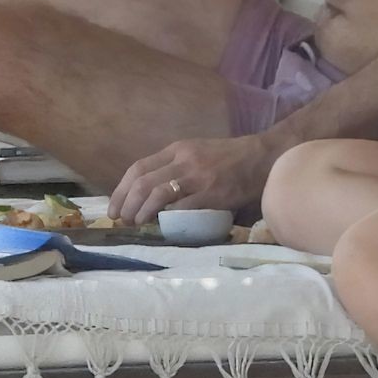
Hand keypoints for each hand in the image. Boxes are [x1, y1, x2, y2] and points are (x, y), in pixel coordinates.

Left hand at [110, 134, 277, 225]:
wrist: (263, 157)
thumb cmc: (229, 159)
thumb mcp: (197, 153)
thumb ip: (175, 168)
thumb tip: (149, 196)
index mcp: (177, 149)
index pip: (138, 168)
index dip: (121, 190)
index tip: (114, 208)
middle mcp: (183, 160)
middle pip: (142, 181)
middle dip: (126, 203)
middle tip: (121, 220)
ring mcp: (197, 176)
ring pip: (157, 194)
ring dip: (141, 212)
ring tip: (137, 224)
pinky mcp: (212, 193)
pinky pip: (182, 208)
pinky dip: (168, 219)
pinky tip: (162, 227)